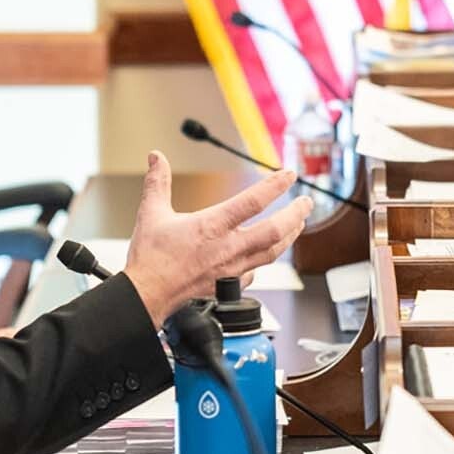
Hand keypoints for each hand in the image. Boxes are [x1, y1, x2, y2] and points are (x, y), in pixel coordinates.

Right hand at [124, 151, 311, 325]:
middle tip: (306, 202)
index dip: (275, 186)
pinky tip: (266, 254)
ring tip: (297, 225)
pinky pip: (255, 272)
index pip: (253, 201)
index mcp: (212, 226)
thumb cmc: (150, 259)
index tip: (289, 175)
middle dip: (295, 215)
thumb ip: (158, 182)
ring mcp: (231, 269)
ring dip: (288, 237)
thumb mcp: (151, 213)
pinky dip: (264, 260)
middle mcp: (227, 248)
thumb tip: (156, 157)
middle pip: (274, 231)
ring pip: (271, 253)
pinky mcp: (228, 285)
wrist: (147, 295)